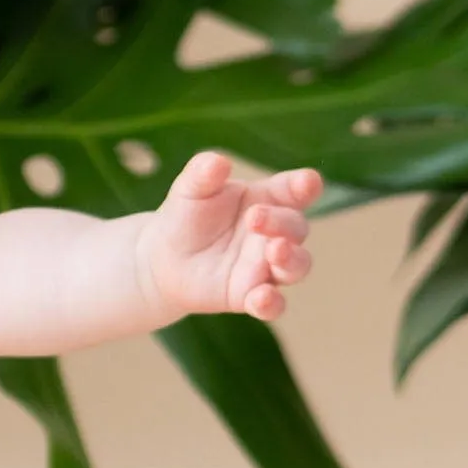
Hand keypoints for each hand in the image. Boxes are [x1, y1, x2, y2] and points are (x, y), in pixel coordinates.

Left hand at [135, 150, 320, 322]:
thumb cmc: (185, 216)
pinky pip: (273, 305)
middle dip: (282, 222)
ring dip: (291, 259)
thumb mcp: (190, 190)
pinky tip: (261, 298)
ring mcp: (266, 266)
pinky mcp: (249, 295)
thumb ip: (203, 173)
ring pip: (298, 266)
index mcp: (268, 200)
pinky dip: (272, 304)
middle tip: (254, 218)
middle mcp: (275, 234)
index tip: (306, 183)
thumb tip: (218, 162)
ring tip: (275, 251)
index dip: (305, 186)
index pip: (296, 190)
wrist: (160, 258)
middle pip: (296, 227)